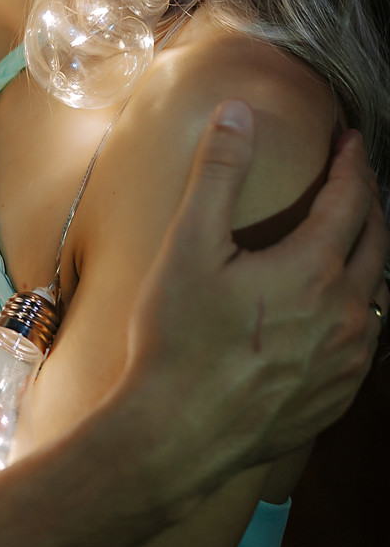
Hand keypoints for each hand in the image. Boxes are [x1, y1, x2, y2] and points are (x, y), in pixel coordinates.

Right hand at [124, 100, 385, 495]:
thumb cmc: (178, 339)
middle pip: (376, 241)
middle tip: (355, 180)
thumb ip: (218, 173)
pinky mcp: (337, 397)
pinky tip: (338, 311)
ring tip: (351, 241)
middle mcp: (346, 313)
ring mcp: (347, 360)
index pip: (352, 198)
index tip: (350, 141)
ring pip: (378, 294)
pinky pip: (367, 342)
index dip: (353, 163)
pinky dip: (361, 311)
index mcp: (314, 268)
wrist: (177, 433)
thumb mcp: (189, 245)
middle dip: (368, 203)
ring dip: (369, 258)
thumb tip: (238, 112)